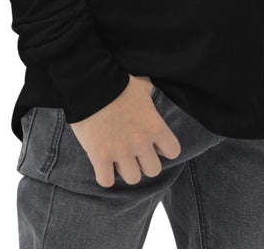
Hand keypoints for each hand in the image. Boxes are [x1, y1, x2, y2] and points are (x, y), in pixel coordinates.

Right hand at [69, 73, 181, 187]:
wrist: (89, 83)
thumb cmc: (117, 82)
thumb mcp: (142, 85)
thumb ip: (150, 94)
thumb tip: (152, 90)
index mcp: (154, 125)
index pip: (173, 151)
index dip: (163, 148)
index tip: (153, 143)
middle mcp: (141, 142)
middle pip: (153, 170)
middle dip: (143, 162)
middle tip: (133, 152)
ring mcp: (121, 151)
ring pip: (132, 178)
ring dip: (124, 169)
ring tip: (116, 156)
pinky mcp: (100, 157)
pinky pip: (106, 181)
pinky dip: (103, 175)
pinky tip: (101, 163)